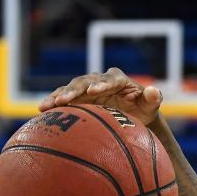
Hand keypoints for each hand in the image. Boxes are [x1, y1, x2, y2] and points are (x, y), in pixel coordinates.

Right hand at [38, 67, 162, 125]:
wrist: (132, 116)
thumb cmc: (143, 110)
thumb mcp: (150, 106)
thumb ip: (153, 98)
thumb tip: (154, 91)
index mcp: (118, 79)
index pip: (109, 79)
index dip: (102, 84)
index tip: (93, 91)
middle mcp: (100, 80)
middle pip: (85, 82)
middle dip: (74, 90)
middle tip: (63, 100)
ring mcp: (87, 88)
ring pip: (70, 88)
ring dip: (58, 96)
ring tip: (46, 105)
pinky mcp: (77, 97)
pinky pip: (63, 98)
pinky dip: (53, 103)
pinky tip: (41, 111)